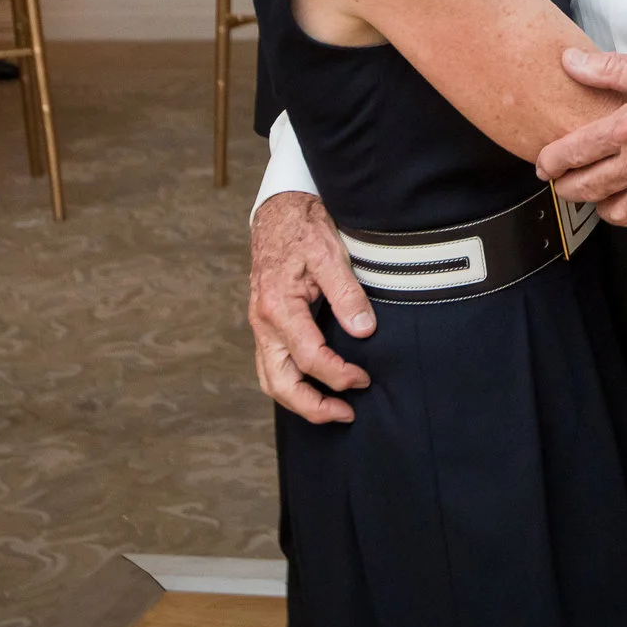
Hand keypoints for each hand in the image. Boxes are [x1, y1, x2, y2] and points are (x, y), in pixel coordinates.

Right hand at [249, 192, 374, 424]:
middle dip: (312, 406)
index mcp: (278, 307)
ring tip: (333, 409)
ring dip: (300, 401)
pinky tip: (316, 386)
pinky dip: (292, 384)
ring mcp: (261, 327)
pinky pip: (272, 366)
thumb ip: (346, 294)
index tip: (364, 378)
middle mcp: (263, 323)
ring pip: (271, 379)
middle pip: (280, 383)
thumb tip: (363, 332)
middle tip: (347, 413)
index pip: (309, 358)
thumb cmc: (304, 229)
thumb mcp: (330, 254)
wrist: (280, 213)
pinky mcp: (267, 326)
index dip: (339, 375)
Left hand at [537, 48, 626, 233]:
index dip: (551, 161)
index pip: (575, 153)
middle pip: (588, 188)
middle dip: (567, 187)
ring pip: (618, 214)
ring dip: (602, 206)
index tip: (544, 163)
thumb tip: (570, 62)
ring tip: (601, 191)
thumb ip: (611, 69)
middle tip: (563, 179)